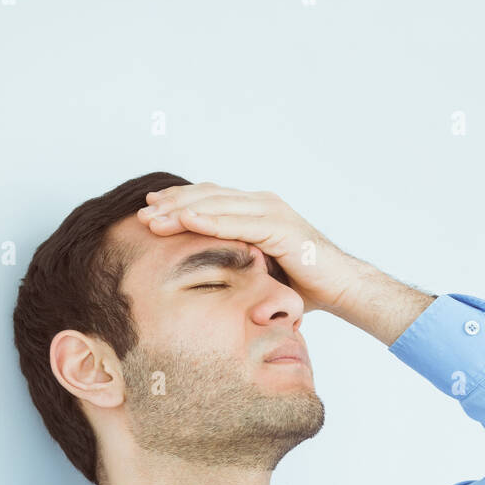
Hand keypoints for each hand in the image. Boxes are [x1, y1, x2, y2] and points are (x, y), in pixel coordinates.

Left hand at [136, 182, 358, 313]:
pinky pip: (238, 223)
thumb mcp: (260, 271)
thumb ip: (238, 264)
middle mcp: (263, 203)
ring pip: (217, 206)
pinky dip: (211, 221)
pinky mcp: (280, 227)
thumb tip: (209, 280)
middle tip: (141, 214)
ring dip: (182, 211)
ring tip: (154, 219)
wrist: (343, 288)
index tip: (149, 209)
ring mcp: (272, 212)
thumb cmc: (306, 284)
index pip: (210, 199)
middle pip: (208, 196)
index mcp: (257, 210)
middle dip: (172, 204)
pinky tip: (187, 221)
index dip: (178, 202)